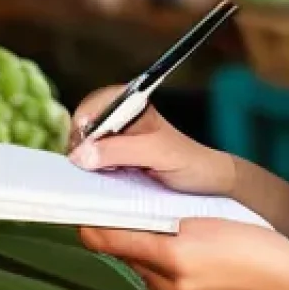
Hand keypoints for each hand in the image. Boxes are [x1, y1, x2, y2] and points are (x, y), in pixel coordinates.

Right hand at [68, 86, 236, 195]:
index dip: (83, 125)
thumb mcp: (159, 153)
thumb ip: (122, 149)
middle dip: (80, 147)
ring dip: (84, 165)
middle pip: (82, 127)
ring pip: (83, 149)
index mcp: (132, 105)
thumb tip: (81, 154)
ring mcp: (116, 142)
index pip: (93, 104)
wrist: (208, 184)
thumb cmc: (190, 162)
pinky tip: (104, 185)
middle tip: (91, 168)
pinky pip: (91, 167)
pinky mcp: (114, 164)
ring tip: (104, 177)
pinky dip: (90, 176)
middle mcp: (120, 120)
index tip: (83, 148)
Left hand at [79, 218, 288, 289]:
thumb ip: (165, 219)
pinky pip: (165, 288)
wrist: (286, 284)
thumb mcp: (209, 218)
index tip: (82, 212)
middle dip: (131, 235)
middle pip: (129, 256)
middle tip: (139, 214)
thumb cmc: (254, 242)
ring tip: (179, 236)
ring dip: (152, 255)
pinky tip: (195, 260)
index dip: (94, 225)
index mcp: (173, 255)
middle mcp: (169, 285)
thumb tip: (129, 219)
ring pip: (146, 272)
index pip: (112, 240)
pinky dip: (169, 272)